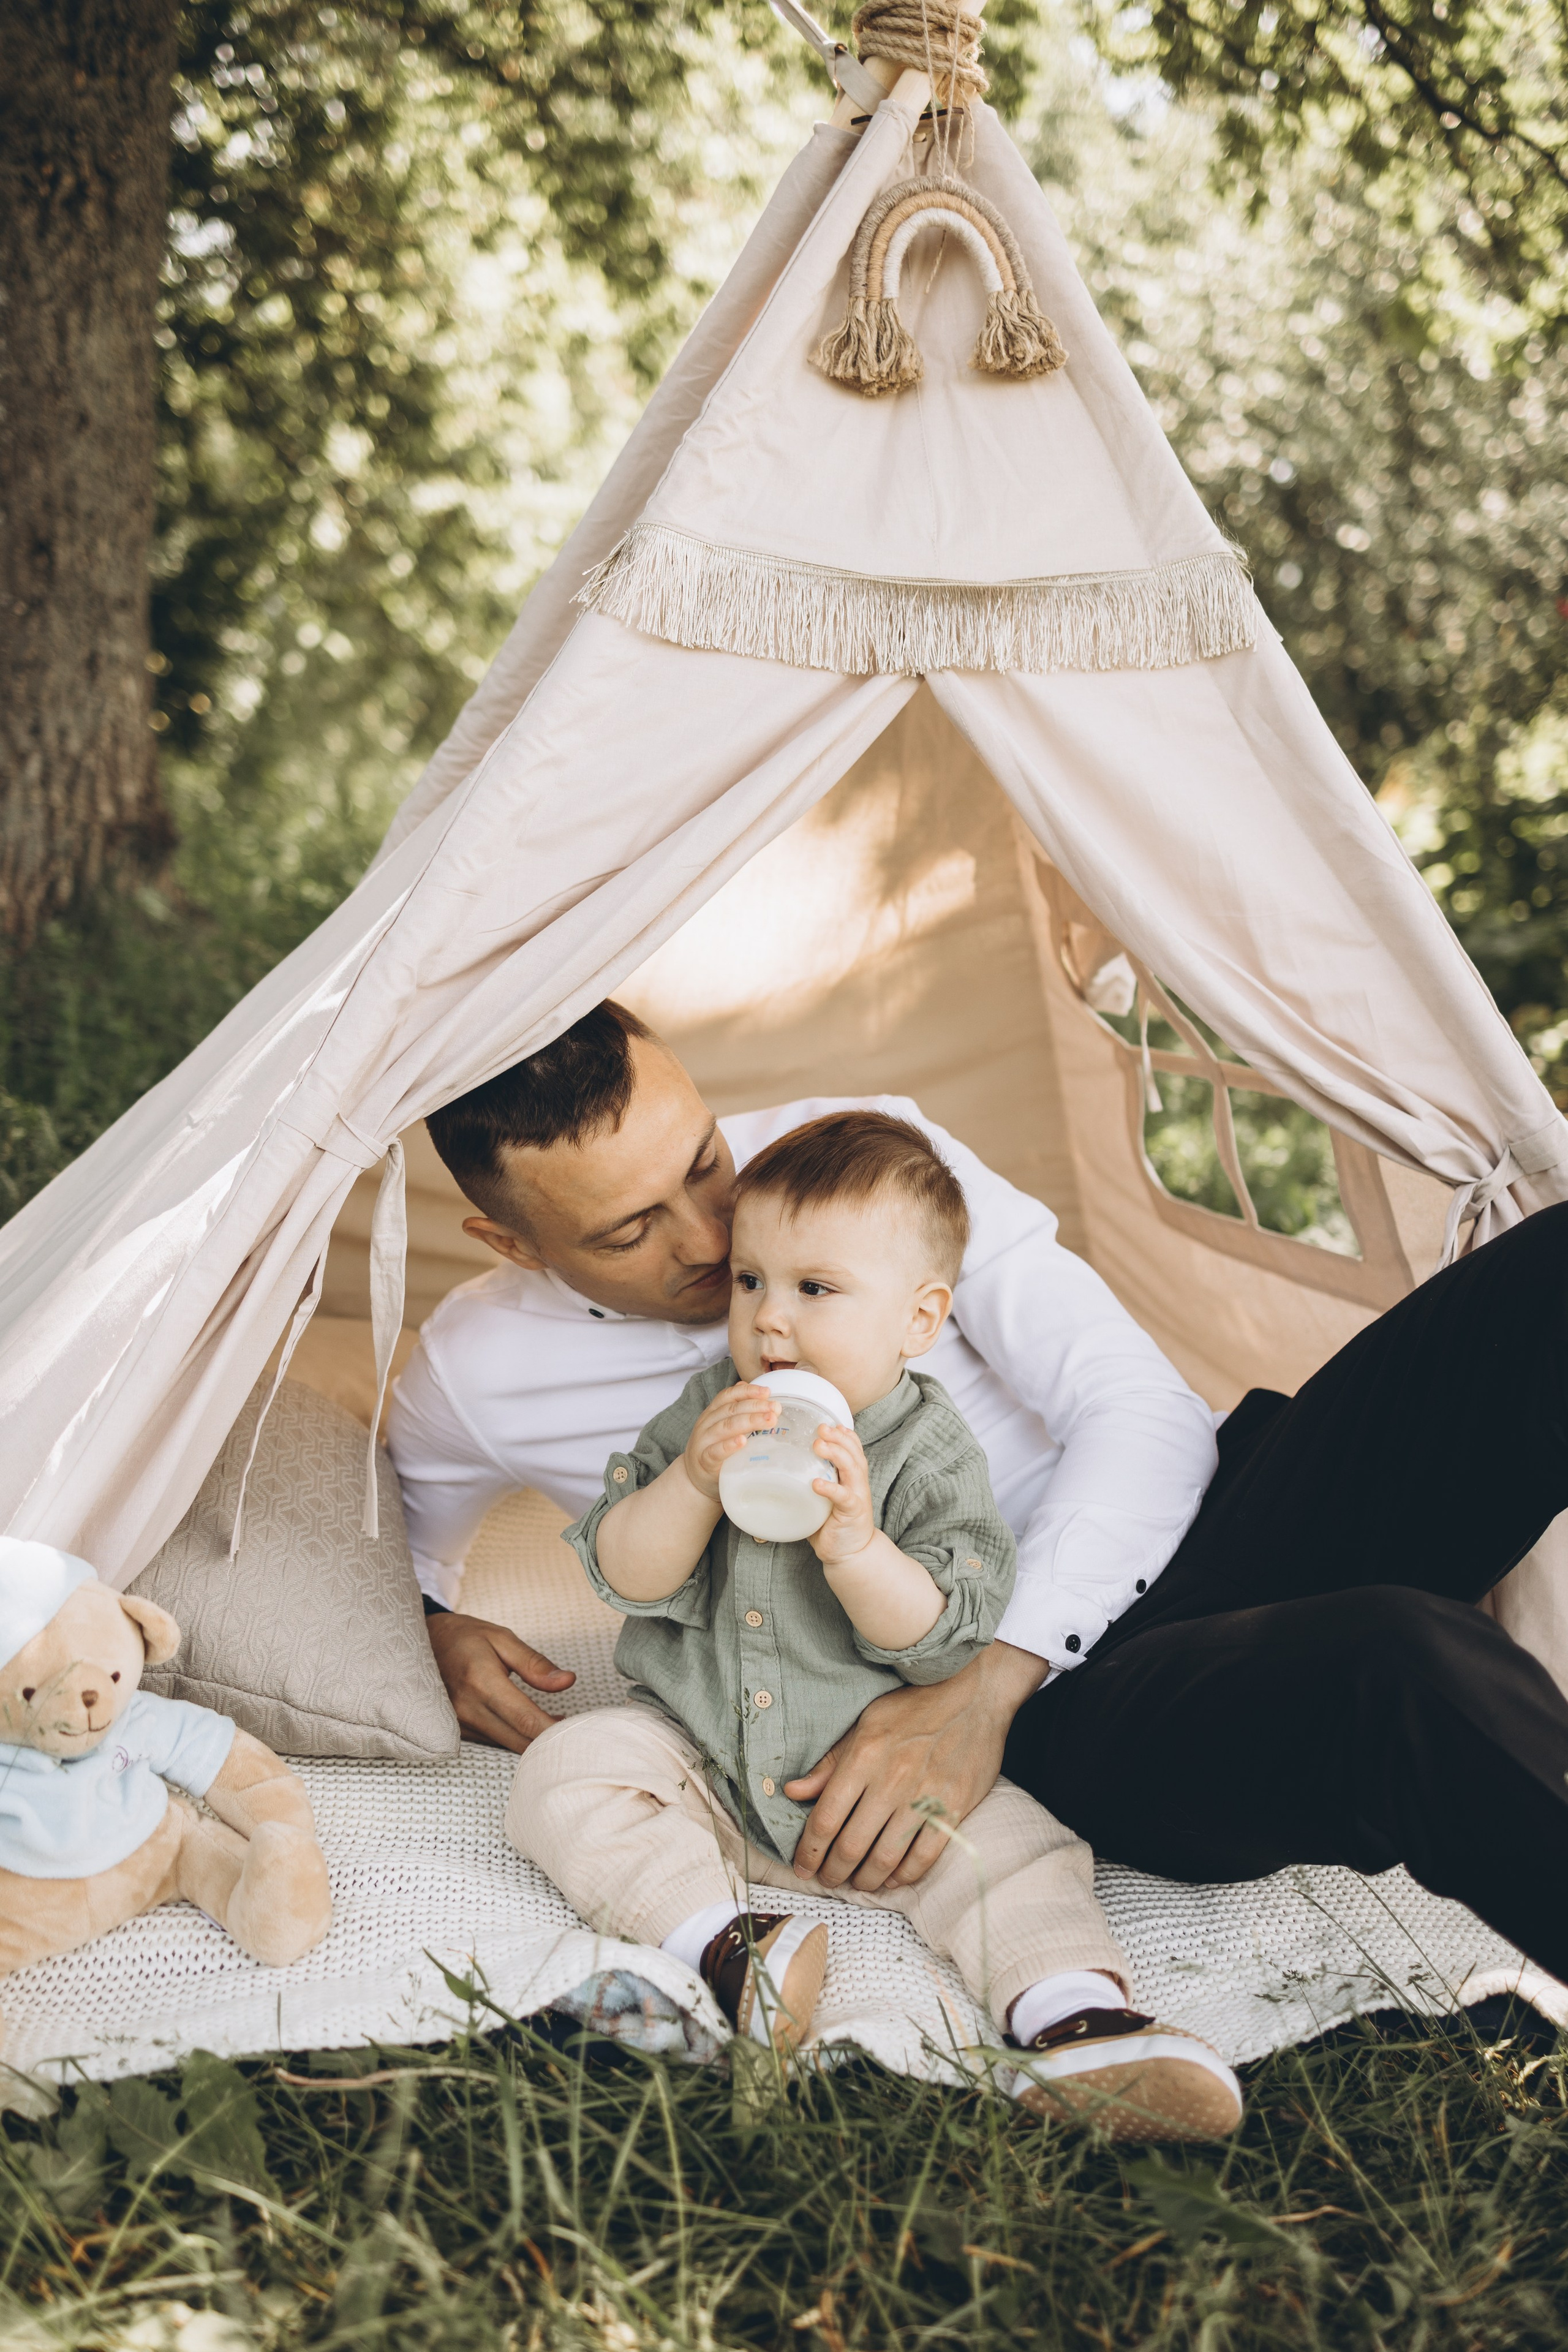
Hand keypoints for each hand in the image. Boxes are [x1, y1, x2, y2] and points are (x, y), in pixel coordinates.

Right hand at [426, 1609, 575, 1751]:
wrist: (424, 1643)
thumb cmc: (466, 1637)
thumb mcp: (502, 1638)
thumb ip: (535, 1664)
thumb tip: (568, 1681)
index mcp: (481, 1681)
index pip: (524, 1719)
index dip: (553, 1730)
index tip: (577, 1730)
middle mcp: (467, 1708)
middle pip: (518, 1741)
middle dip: (548, 1742)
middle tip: (574, 1731)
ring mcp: (458, 1723)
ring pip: (506, 1746)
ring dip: (533, 1742)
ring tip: (557, 1723)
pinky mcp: (457, 1731)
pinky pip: (493, 1743)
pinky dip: (515, 1739)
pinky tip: (532, 1727)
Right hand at [682, 1381, 774, 1501]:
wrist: (694, 1478)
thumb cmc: (715, 1450)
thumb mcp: (723, 1428)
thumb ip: (738, 1412)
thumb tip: (761, 1394)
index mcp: (712, 1413)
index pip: (729, 1395)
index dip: (748, 1391)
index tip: (767, 1392)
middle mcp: (706, 1423)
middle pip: (732, 1409)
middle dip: (756, 1406)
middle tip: (776, 1409)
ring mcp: (704, 1442)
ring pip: (726, 1427)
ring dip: (750, 1421)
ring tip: (769, 1421)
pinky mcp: (704, 1461)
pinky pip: (715, 1451)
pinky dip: (729, 1445)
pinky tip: (743, 1441)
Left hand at [783, 1641, 1048, 1889]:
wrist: (974, 1693)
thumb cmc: (915, 1706)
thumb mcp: (865, 1723)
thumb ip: (830, 1762)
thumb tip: (793, 1792)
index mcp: (864, 1756)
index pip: (826, 1818)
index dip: (809, 1851)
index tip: (803, 1866)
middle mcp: (892, 1780)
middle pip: (852, 1845)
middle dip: (833, 1872)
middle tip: (828, 1880)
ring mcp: (925, 1796)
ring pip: (886, 1857)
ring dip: (866, 1880)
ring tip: (857, 1883)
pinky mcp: (954, 1807)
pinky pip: (925, 1856)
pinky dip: (905, 1875)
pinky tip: (893, 1878)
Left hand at [808, 1423, 874, 1565]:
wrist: (851, 1553)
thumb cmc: (832, 1524)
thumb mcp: (823, 1497)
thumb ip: (809, 1482)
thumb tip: (776, 1470)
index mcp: (852, 1476)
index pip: (853, 1447)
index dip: (843, 1433)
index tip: (829, 1421)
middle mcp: (857, 1482)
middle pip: (853, 1451)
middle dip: (838, 1437)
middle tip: (820, 1427)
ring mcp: (857, 1495)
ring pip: (852, 1468)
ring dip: (836, 1454)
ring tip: (818, 1445)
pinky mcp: (852, 1512)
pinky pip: (843, 1497)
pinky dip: (830, 1488)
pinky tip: (816, 1483)